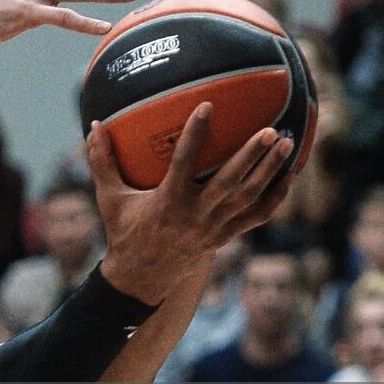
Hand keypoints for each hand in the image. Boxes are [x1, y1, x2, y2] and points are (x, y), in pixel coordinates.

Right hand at [90, 103, 293, 303]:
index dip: (196, 133)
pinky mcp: (225, 236)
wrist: (141, 277)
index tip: (208, 106)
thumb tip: (94, 125)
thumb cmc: (124, 231)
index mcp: (168, 201)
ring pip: (249, 197)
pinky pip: (257, 216)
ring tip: (288, 143)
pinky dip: (275, 197)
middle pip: (231, 182)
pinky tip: (289, 177)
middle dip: (253, 155)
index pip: (185, 162)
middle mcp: (196, 214)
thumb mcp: (109, 197)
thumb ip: (102, 161)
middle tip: (272, 129)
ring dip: (271, 170)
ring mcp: (214, 227)